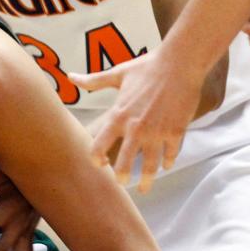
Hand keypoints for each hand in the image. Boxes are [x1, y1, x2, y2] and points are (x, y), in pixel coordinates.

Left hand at [70, 50, 198, 191]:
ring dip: (146, 178)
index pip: (99, 146)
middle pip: (124, 163)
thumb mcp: (118, 74)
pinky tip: (166, 166)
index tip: (99, 165)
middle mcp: (135, 128)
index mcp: (118, 116)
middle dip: (121, 177)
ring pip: (149, 164)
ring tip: (144, 187)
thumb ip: (93, 81)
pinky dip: (168, 162)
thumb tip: (70, 77)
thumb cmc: (147, 67)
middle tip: (121, 184)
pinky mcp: (176, 131)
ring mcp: (157, 132)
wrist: (180, 63)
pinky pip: (170, 153)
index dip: (96, 158)